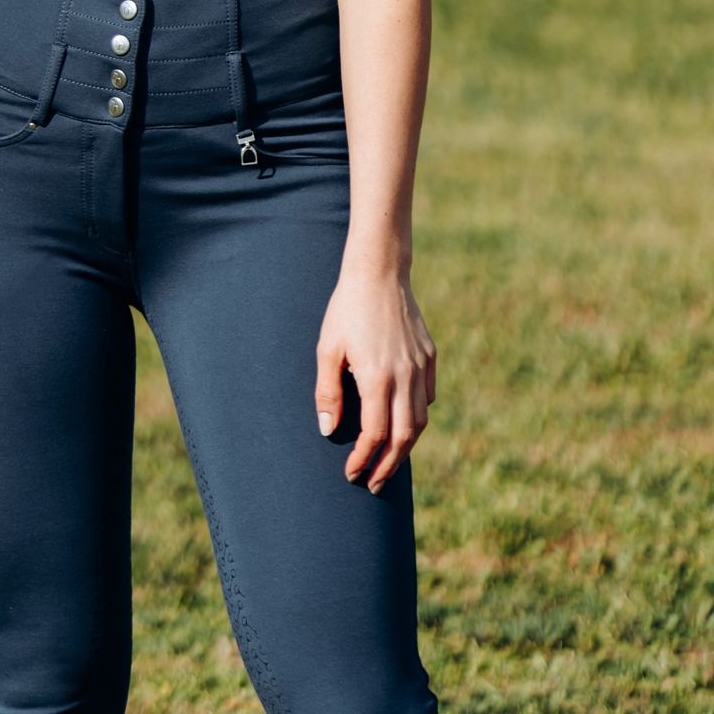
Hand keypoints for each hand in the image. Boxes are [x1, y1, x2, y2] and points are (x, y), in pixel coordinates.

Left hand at [315, 262, 435, 490]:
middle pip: (403, 438)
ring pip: (421, 421)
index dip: (364, 459)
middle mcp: (405, 377)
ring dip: (405, 447)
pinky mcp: (430, 356)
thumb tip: (329, 431)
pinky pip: (428, 397)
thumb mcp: (327, 348)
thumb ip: (328, 392)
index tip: (351, 474)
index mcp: (378, 378)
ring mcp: (421, 367)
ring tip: (389, 462)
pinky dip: (418, 416)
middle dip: (388, 466)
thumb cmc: (346, 308)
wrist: (378, 271)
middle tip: (375, 485)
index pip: (374, 435)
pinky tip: (403, 422)